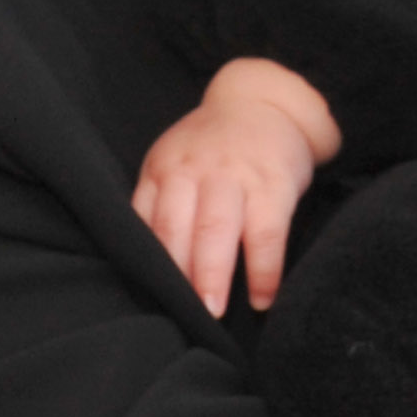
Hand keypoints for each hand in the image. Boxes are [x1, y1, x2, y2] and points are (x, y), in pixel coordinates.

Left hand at [133, 58, 340, 314]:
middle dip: (177, 274)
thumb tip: (143, 268)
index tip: (149, 299)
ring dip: (213, 274)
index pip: (146, 221)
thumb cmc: (213, 148)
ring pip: (216, 228)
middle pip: (177, 227)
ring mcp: (234, 175)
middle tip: (180, 313)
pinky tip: (262, 297)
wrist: (264, 102)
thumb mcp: (175, 162)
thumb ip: (157, 203)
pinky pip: (267, 232)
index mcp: (164, 168)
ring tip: (213, 312)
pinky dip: (264, 269)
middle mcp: (194, 170)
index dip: (146, 262)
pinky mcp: (274, 183)